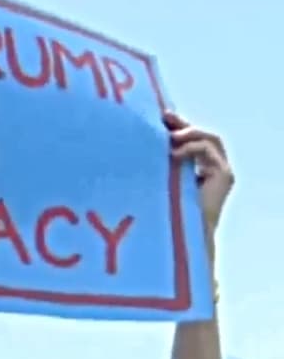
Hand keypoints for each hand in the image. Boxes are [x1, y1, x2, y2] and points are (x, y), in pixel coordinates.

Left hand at [165, 111, 232, 239]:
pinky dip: (190, 148)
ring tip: (168, 136)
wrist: (178, 241)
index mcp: (198, 169)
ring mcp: (222, 171)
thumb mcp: (157, 182)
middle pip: (202, 135)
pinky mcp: (224, 176)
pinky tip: (171, 153)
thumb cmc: (160, 215)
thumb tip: (133, 143)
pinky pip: (208, 151)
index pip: (191, 139)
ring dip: (188, 133)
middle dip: (183, 125)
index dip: (177, 126)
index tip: (157, 117)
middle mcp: (213, 168)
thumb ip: (156, 165)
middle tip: (163, 118)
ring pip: (209, 139)